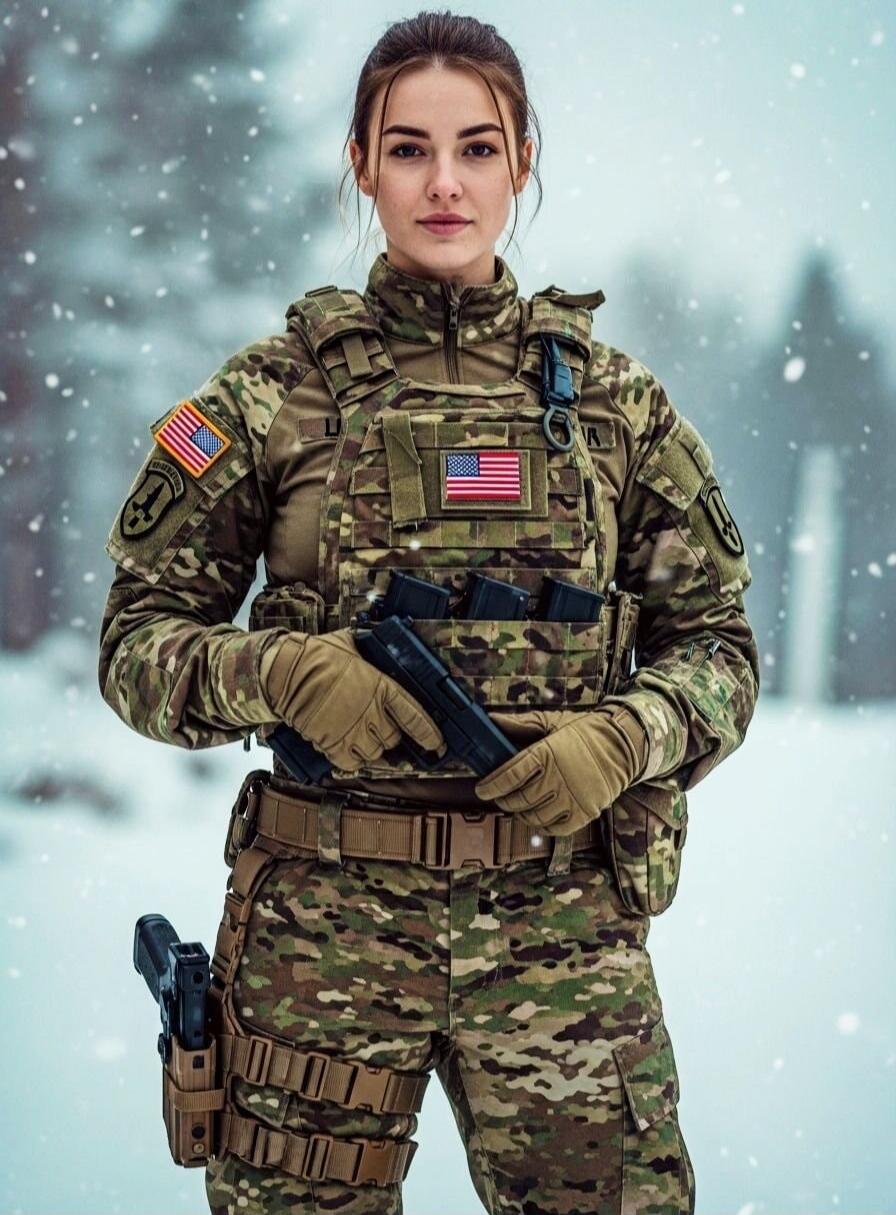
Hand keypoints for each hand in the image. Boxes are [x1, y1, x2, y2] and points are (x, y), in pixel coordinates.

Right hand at [260, 629, 445, 771]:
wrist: (287, 672)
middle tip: (378, 726)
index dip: (429, 734)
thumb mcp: (350, 644)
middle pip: (393, 738)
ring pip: (375, 753)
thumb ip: (368, 648)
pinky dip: (351, 760)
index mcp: (382, 688)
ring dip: (371, 747)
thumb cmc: (317, 655)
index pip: (415, 716)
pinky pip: (352, 764)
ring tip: (359, 735)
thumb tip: (376, 637)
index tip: (436, 744)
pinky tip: (346, 747)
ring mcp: (353, 732)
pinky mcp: (333, 745)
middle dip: (390, 734)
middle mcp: (372, 713)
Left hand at [474, 703, 648, 836]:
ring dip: (521, 814)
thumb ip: (520, 724)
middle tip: (500, 797)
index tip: (482, 789)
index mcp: (546, 753)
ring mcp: (572, 798)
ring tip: (519, 806)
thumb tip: (491, 720)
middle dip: (504, 800)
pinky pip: (555, 829)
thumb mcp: (551, 722)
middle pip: (519, 799)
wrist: (621, 745)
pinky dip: (542, 826)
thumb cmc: (582, 732)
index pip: (509, 775)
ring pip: (534, 817)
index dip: (491, 786)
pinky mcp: (584, 813)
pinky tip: (539, 816)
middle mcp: (557, 778)